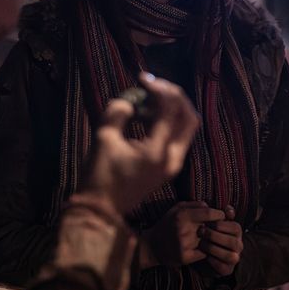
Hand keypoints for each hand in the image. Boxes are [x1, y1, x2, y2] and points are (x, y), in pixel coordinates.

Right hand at [80, 73, 199, 214]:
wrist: (101, 210)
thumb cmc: (99, 177)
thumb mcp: (103, 139)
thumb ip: (117, 113)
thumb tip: (129, 102)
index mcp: (158, 151)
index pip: (170, 110)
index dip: (158, 89)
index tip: (142, 78)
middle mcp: (173, 158)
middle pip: (189, 117)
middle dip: (174, 96)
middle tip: (153, 85)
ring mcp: (173, 164)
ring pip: (186, 127)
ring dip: (173, 108)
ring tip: (149, 99)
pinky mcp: (168, 166)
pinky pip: (177, 137)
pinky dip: (168, 121)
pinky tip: (148, 115)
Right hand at [146, 201, 225, 266]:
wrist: (152, 246)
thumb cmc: (166, 225)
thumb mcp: (176, 209)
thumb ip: (194, 205)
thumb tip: (210, 206)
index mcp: (181, 215)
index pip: (209, 213)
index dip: (219, 215)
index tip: (221, 217)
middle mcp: (183, 230)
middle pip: (211, 228)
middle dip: (216, 228)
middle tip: (216, 228)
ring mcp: (185, 245)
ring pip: (209, 242)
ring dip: (211, 240)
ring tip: (207, 238)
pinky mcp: (185, 257)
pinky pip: (205, 253)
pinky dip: (205, 251)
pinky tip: (200, 248)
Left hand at [201, 204, 242, 276]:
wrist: (203, 252)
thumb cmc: (209, 234)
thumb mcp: (213, 223)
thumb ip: (220, 214)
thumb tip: (228, 208)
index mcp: (236, 231)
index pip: (235, 227)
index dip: (220, 225)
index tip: (207, 222)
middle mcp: (238, 245)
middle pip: (233, 242)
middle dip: (215, 236)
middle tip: (201, 232)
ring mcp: (234, 258)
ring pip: (230, 256)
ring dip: (213, 249)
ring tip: (202, 244)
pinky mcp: (227, 269)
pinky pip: (223, 267)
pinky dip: (213, 261)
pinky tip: (204, 255)